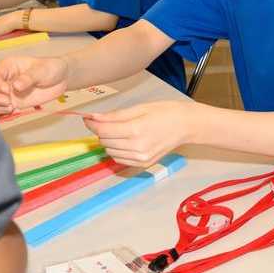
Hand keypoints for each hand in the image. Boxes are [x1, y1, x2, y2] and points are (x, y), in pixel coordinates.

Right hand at [0, 56, 68, 114]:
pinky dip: (0, 114)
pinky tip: (11, 113)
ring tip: (11, 109)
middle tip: (8, 103)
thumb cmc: (50, 69)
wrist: (61, 80)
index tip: (8, 91)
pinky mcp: (12, 104)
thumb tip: (15, 86)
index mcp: (7, 67)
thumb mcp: (41, 70)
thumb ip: (28, 78)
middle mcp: (3, 80)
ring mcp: (6, 93)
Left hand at [83, 101, 198, 166]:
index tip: (88, 118)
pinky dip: (117, 150)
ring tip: (121, 130)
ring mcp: (141, 158)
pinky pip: (119, 159)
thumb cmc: (165, 112)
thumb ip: (115, 115)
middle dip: (102, 131)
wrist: (186, 125)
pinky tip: (126, 141)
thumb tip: (93, 118)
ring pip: (110, 151)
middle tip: (108, 121)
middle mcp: (137, 147)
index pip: (103, 131)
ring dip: (109, 141)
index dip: (92, 124)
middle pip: (105, 141)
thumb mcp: (139, 108)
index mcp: (136, 130)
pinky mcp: (143, 164)